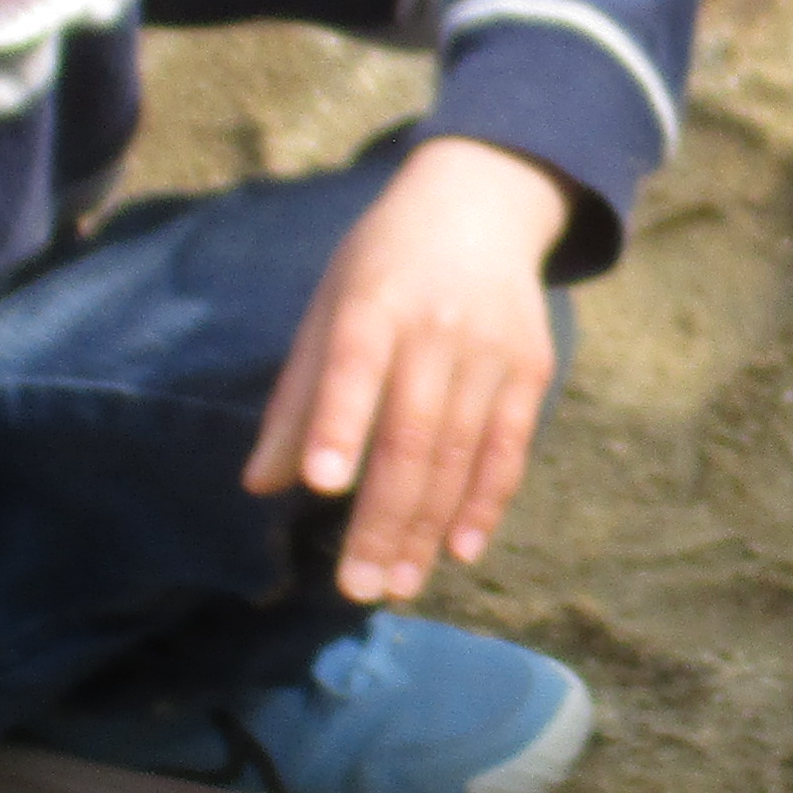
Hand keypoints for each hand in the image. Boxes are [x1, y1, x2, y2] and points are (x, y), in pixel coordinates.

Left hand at [250, 137, 576, 599]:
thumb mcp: (327, 307)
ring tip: (397, 584)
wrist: (481, 203)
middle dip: (382, 519)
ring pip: (460, 456)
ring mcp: (492, 349)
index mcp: (374, 302)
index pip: (354, 367)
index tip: (322, 483)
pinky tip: (461, 551)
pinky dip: (485, 505)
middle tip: (357, 588)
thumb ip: (297, 397)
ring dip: (427, 529)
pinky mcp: (532, 368)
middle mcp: (438, 326)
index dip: (339, 424)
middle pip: (411, 436)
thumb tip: (261, 484)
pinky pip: (510, 450)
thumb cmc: (382, 267)